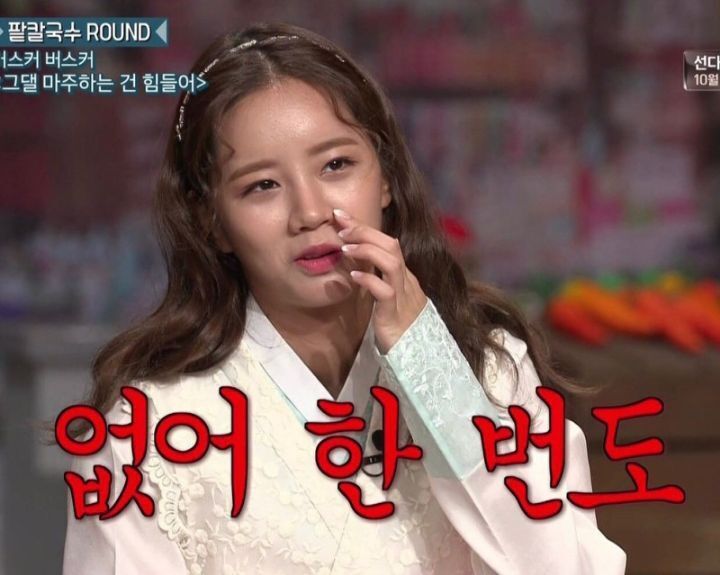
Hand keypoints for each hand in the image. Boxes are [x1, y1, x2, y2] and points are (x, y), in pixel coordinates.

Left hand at [333, 208, 427, 354]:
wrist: (417, 357)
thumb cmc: (397, 327)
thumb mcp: (386, 297)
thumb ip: (375, 279)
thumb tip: (353, 261)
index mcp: (404, 276)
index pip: (387, 243)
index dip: (365, 228)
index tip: (341, 216)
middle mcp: (406, 281)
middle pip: (391, 246)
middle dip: (366, 232)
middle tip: (341, 226)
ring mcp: (403, 296)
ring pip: (391, 263)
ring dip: (367, 251)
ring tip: (345, 248)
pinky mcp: (394, 313)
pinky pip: (385, 292)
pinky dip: (369, 280)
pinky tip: (353, 277)